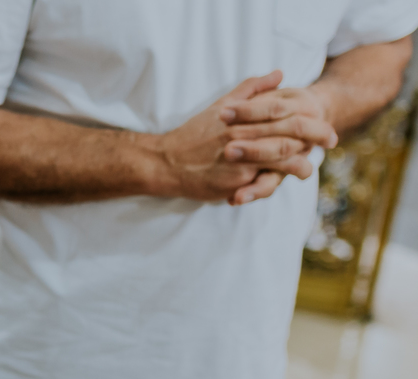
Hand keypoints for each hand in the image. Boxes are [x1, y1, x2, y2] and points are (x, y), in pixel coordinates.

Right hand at [156, 71, 327, 202]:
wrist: (166, 162)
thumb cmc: (193, 133)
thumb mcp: (221, 105)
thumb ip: (251, 89)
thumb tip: (279, 74)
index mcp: (243, 119)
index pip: (285, 115)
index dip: (310, 121)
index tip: (326, 124)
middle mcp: (244, 139)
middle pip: (289, 139)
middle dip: (314, 140)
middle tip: (331, 142)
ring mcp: (239, 162)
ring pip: (280, 163)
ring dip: (299, 166)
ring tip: (307, 169)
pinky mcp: (233, 183)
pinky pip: (261, 185)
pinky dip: (273, 184)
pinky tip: (280, 184)